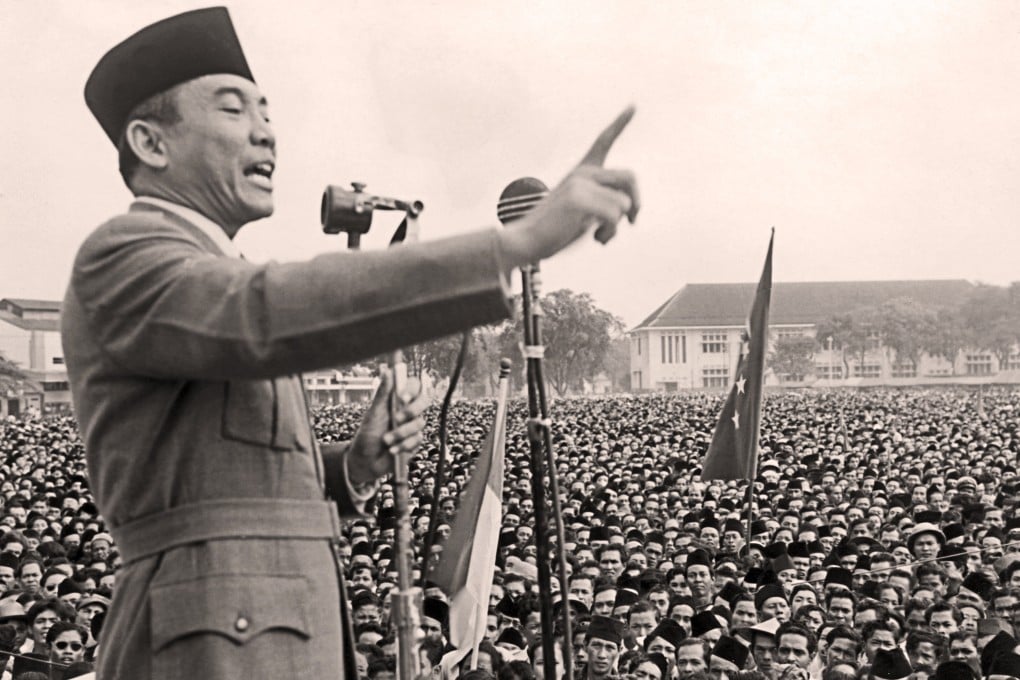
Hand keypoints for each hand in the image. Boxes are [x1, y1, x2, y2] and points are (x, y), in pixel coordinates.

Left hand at [347, 367, 432, 485]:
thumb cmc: (368, 435)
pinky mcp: (415, 442)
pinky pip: (417, 439)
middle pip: (424, 401)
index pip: (414, 386)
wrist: (366, 461)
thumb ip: (383, 393)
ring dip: (401, 433)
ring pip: (419, 423)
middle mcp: (408, 411)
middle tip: (396, 419)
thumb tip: (387, 370)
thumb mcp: (374, 413)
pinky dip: (403, 445)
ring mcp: (413, 426)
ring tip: (386, 440)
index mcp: (398, 400)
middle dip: (412, 410)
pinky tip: (392, 450)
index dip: (412, 388)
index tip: (402, 397)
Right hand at [501, 106, 640, 265]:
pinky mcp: (578, 199)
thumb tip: (632, 210)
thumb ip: (604, 204)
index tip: (633, 106)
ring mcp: (580, 184)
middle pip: (630, 177)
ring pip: (624, 203)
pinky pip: (615, 215)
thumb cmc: (554, 230)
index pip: (603, 141)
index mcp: (582, 173)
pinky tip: (595, 238)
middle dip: (637, 202)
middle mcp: (583, 173)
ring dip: (617, 226)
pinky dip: (609, 232)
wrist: (525, 239)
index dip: (620, 123)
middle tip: (632, 221)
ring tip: (599, 235)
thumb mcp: (583, 213)